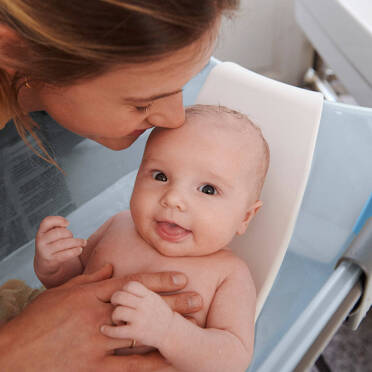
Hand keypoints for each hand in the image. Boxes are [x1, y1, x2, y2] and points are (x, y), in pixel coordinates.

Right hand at [0, 264, 201, 371]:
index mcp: (90, 294)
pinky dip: (151, 366)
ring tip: (193, 328)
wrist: (13, 354)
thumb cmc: (38, 320)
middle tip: (198, 298)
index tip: (181, 275)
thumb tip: (110, 268)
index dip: (159, 279)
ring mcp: (96, 343)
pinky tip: (171, 364)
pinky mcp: (92, 367)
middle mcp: (97, 316)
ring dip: (168, 330)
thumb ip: (89, 279)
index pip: (132, 283)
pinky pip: (128, 367)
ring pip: (141, 334)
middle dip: (173, 302)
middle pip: (143, 307)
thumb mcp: (62, 291)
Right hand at [34, 216, 85, 275]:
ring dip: (77, 242)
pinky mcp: (51, 260)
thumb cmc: (52, 246)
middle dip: (69, 234)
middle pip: (59, 232)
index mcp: (41, 232)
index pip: (46, 222)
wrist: (44, 265)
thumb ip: (57, 228)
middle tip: (73, 237)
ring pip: (64, 243)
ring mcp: (45, 251)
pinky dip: (75, 251)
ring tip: (83, 243)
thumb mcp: (51, 235)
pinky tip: (80, 249)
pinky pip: (66, 254)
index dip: (58, 220)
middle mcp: (40, 241)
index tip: (67, 223)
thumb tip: (66, 223)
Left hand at [102, 281, 173, 348]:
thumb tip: (124, 282)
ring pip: (117, 311)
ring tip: (118, 320)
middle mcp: (144, 305)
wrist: (171, 332)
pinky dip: (108, 330)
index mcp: (148, 295)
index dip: (123, 289)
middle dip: (115, 300)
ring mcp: (140, 318)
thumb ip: (141, 292)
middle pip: (120, 296)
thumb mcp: (154, 298)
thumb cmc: (159, 314)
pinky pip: (116, 330)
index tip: (123, 295)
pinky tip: (104, 329)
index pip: (130, 284)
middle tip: (116, 305)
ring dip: (114, 316)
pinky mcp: (136, 332)